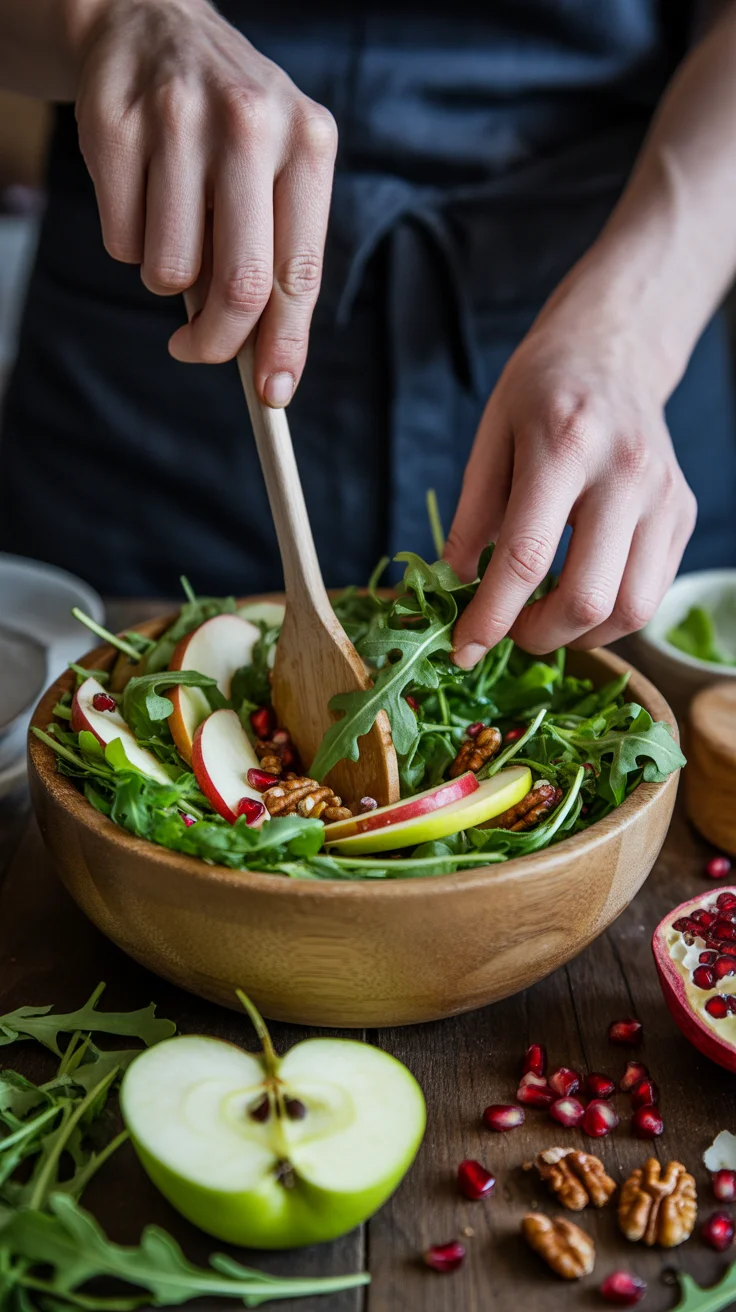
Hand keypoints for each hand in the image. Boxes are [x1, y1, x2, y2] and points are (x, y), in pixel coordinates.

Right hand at [73, 0, 336, 399]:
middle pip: (241, 285)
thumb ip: (276, 258)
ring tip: (173, 229)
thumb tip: (264, 363)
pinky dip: (128, 242)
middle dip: (217, 343)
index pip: (300, 272)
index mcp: (308, 142)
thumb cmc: (227, 128)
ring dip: (166, 279)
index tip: (272, 395)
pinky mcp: (115, 123)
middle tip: (195, 351)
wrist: (151, 22)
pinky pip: (121, 240)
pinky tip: (141, 194)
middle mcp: (251, 123)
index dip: (286, 345)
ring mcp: (179, 118)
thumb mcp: (274, 171)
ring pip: (169, 271)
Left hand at [445, 285, 696, 663]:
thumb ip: (471, 519)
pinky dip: (609, 613)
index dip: (490, 618)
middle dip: (538, 636)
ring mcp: (664, 497)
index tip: (462, 649)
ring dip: (580, 635)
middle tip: (508, 630)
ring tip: (544, 617)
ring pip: (632, 610)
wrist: (612, 352)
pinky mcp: (682, 515)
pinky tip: (578, 592)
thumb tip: (453, 590)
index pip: (525, 558)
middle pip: (588, 598)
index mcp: (565, 446)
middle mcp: (625, 474)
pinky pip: (650, 593)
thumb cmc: (541, 393)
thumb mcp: (489, 438)